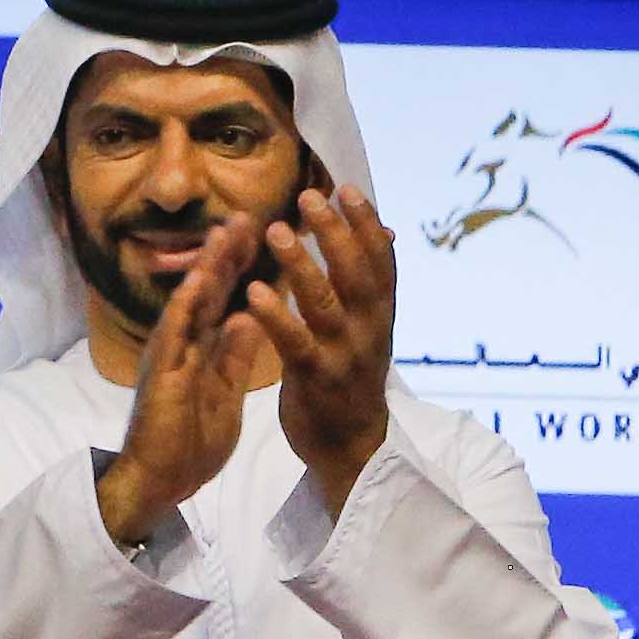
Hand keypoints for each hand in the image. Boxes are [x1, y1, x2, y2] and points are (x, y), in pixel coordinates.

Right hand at [94, 215, 267, 546]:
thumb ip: (234, 356)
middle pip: (206, 290)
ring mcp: (169, 355)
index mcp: (200, 350)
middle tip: (246, 215)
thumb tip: (248, 317)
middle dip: (226, 253)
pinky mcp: (161, 373)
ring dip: (207, 266)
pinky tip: (201, 277)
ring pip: (190, 301)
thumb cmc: (189, 444)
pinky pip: (175, 333)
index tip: (261, 235)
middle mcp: (182, 344)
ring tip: (226, 232)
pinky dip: (187, 303)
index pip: (222, 299)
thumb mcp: (225, 393)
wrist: (160, 482)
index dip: (240, 268)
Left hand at [245, 188, 394, 513]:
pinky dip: (276, 317)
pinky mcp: (316, 381)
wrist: (353, 449)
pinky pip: (295, 344)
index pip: (381, 262)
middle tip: (310, 198)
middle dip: (335, 233)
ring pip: (326, 304)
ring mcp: (344, 356)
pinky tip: (255, 292)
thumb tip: (384, 230)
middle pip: (356, 274)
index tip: (348, 189)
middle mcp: (369, 331)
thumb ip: (369, 283)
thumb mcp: (370, 328)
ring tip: (277, 231)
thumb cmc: (352, 379)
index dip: (367, 225)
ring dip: (302, 265)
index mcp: (380, 316)